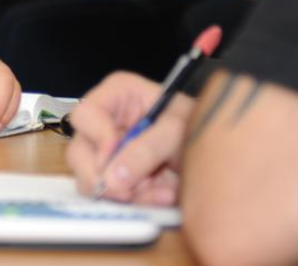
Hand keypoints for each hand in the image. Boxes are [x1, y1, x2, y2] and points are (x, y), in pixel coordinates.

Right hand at [66, 71, 192, 203]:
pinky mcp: (116, 177)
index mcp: (117, 96)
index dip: (97, 138)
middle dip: (105, 177)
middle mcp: (106, 123)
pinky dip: (137, 202)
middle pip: (79, 152)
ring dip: (126, 193)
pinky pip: (110, 196)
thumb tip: (112, 179)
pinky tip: (161, 195)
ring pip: (90, 180)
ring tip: (160, 191)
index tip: (114, 157)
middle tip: (129, 191)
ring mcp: (108, 153)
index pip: (86, 115)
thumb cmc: (198, 125)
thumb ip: (145, 151)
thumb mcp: (176, 131)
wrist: (218, 152)